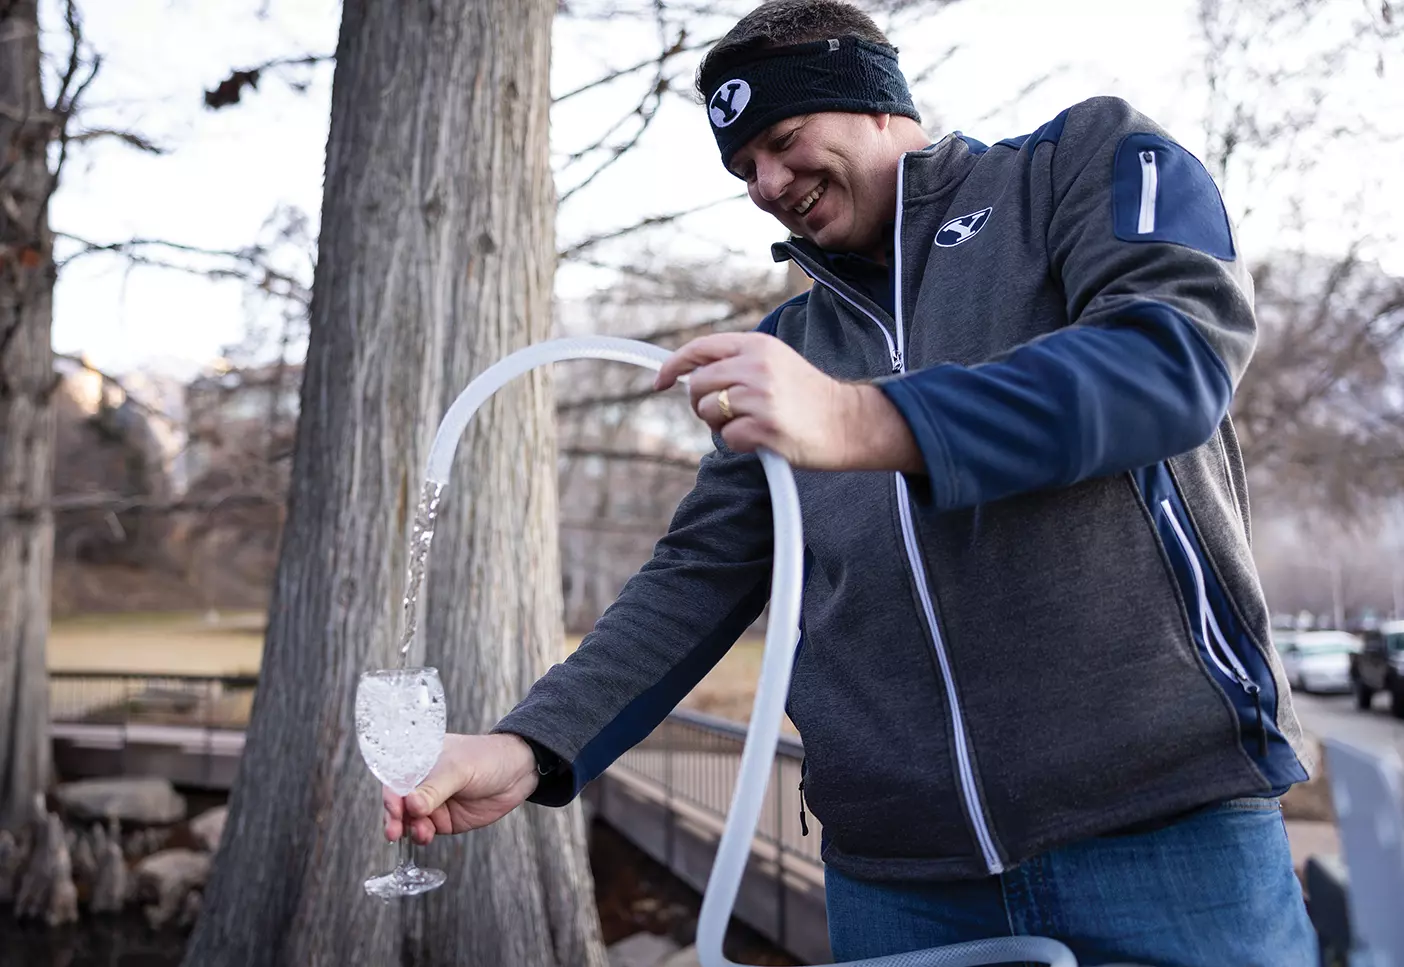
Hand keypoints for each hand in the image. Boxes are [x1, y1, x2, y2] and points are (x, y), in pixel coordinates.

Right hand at [383, 732, 538, 845]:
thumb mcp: (459, 769)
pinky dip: (422, 835)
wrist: (518, 772)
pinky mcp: (444, 821)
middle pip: (398, 803)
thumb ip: (435, 788)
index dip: (390, 794)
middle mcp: (421, 783)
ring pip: (410, 820)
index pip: (395, 778)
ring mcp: (432, 803)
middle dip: (394, 818)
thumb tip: (411, 805)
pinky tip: (426, 835)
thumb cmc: (486, 758)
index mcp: (419, 761)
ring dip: (410, 828)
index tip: (394, 809)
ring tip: (421, 832)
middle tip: (393, 831)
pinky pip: (425, 831)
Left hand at [653, 332, 921, 472]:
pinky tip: (761, 438)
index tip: (659, 382)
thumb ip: (737, 362)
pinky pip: (727, 438)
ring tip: (749, 424)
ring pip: (708, 412)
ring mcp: (760, 397)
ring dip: (721, 424)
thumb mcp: (775, 362)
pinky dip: (738, 443)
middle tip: (722, 413)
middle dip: (701, 403)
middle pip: (697, 385)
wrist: (849, 422)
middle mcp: (756, 367)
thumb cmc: (810, 397)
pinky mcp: (765, 427)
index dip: (673, 366)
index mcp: (757, 345)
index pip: (700, 349)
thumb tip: (691, 374)